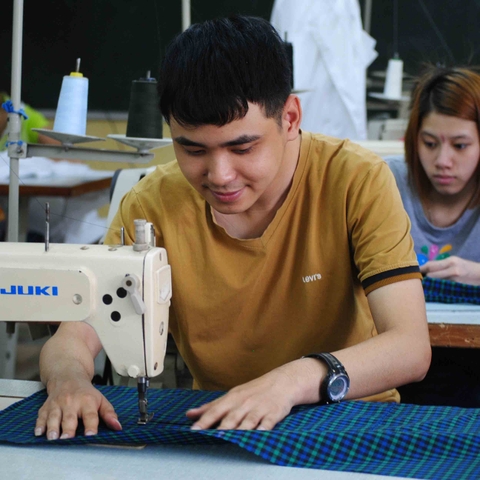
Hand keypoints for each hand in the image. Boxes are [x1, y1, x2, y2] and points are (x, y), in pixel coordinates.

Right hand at [35, 378, 121, 439]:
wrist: (68, 376)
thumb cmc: (85, 392)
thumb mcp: (100, 400)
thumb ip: (109, 414)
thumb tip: (118, 427)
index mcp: (87, 401)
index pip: (90, 415)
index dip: (91, 425)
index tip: (91, 435)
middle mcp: (71, 402)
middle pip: (70, 417)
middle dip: (68, 428)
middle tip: (67, 439)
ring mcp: (57, 404)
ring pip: (54, 416)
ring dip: (52, 427)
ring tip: (52, 438)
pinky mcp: (46, 406)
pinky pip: (41, 415)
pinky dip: (39, 424)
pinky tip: (39, 432)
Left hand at [186, 364, 306, 430]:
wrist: (283, 381)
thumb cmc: (254, 391)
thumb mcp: (232, 395)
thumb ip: (211, 407)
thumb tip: (189, 414)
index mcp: (232, 398)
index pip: (215, 410)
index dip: (204, 421)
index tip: (193, 430)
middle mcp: (244, 403)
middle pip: (231, 417)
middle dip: (220, 428)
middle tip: (209, 437)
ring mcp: (259, 408)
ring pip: (248, 421)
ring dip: (240, 430)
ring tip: (231, 439)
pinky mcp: (274, 413)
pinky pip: (268, 422)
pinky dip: (263, 429)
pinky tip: (258, 435)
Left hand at [421, 256, 479, 285]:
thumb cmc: (467, 269)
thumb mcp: (456, 264)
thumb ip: (443, 266)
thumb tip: (427, 271)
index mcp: (450, 260)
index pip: (431, 264)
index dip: (421, 269)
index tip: (413, 273)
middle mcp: (452, 266)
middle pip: (431, 271)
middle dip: (423, 276)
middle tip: (416, 280)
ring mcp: (455, 275)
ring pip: (436, 279)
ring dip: (429, 283)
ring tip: (423, 285)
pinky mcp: (458, 284)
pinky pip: (443, 286)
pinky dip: (437, 288)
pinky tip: (433, 290)